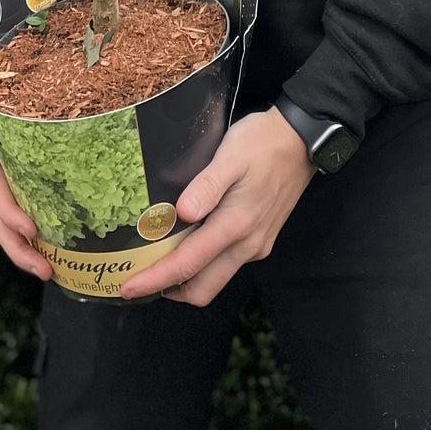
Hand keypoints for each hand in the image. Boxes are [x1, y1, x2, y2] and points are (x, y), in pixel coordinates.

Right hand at [0, 76, 51, 282]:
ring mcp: (9, 183)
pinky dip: (40, 236)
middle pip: (0, 221)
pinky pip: (29, 212)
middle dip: (19, 249)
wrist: (10, 78)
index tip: (32, 230)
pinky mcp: (25, 183)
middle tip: (45, 269)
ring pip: (12, 225)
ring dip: (28, 251)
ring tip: (51, 270)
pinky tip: (62, 249)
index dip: (10, 212)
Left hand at [119, 107, 315, 306]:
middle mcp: (247, 244)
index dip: (155, 280)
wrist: (302, 139)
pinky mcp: (261, 238)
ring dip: (186, 280)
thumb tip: (182, 214)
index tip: (128, 287)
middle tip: (138, 279)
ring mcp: (256, 244)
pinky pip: (227, 265)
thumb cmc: (263, 142)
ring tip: (159, 263)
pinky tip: (189, 244)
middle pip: (202, 288)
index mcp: (235, 225)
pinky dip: (204, 266)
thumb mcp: (230, 155)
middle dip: (168, 290)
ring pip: (215, 279)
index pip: (188, 265)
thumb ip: (206, 186)